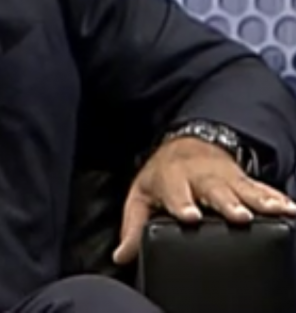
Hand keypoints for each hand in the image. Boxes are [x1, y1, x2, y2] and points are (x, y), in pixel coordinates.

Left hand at [113, 137, 295, 263]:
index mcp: (172, 179)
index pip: (175, 193)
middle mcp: (200, 177)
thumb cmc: (163, 175)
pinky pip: (262, 189)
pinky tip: (290, 209)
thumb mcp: (142, 196)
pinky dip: (277, 199)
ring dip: (260, 200)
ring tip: (278, 211)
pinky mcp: (244, 180)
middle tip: (240, 216)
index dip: (182, 203)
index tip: (190, 216)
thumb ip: (133, 226)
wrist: (186, 144)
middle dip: (227, 202)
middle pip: (214, 190)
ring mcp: (225, 178)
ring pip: (243, 188)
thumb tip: (121, 255)